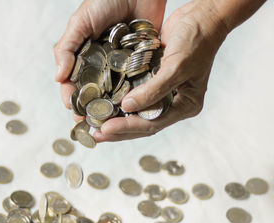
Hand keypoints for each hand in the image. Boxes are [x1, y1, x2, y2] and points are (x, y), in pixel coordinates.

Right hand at [54, 0, 166, 120]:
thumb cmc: (106, 0)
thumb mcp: (80, 22)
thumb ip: (66, 48)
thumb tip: (58, 77)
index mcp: (84, 56)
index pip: (73, 82)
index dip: (72, 98)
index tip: (73, 111)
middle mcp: (101, 64)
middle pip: (93, 93)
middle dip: (90, 109)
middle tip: (91, 125)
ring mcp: (120, 66)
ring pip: (113, 92)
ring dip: (110, 108)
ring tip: (110, 124)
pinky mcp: (139, 64)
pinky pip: (134, 83)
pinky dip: (132, 96)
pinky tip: (130, 110)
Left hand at [95, 0, 229, 141]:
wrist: (202, 16)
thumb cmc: (198, 40)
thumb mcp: (176, 67)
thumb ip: (153, 90)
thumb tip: (128, 107)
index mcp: (185, 105)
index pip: (152, 124)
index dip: (127, 128)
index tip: (105, 129)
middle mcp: (173, 103)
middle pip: (141, 123)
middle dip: (118, 129)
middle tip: (95, 133)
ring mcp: (162, 92)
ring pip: (136, 112)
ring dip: (116, 117)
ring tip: (95, 123)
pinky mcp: (152, 79)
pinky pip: (134, 94)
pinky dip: (119, 99)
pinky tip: (103, 102)